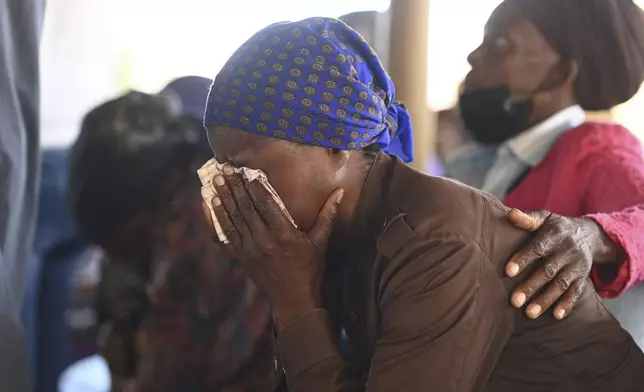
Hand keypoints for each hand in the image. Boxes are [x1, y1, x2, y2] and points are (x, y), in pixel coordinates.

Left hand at [206, 164, 343, 327]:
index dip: (255, 186)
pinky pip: (223, 236)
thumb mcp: (320, 241)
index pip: (267, 204)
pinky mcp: (239, 258)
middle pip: (246, 208)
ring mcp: (249, 250)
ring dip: (223, 198)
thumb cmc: (309, 268)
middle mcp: (264, 241)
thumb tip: (340, 192)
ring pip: (233, 219)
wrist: (293, 299)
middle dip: (235, 187)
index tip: (247, 171)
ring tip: (216, 180)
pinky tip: (208, 205)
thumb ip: (328, 215)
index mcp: (285, 235)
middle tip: (225, 168)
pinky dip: (215, 220)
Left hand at [505, 209, 618, 319]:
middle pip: (547, 271)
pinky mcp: (583, 277)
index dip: (522, 259)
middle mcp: (566, 251)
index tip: (508, 272)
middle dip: (531, 286)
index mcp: (553, 235)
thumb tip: (510, 213)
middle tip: (514, 301)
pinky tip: (555, 316)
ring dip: (545, 300)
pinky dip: (567, 304)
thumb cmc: (556, 227)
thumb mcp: (544, 218)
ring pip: (561, 284)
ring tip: (529, 313)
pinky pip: (576, 292)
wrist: (589, 234)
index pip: (537, 248)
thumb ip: (527, 219)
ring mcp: (576, 265)